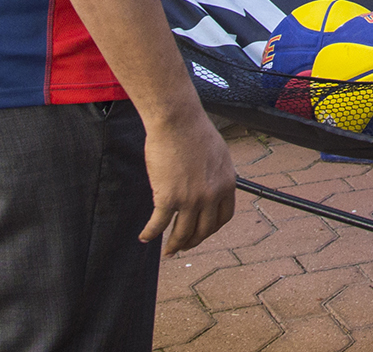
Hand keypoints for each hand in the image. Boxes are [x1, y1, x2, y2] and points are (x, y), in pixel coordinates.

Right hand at [139, 105, 237, 253]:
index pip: (224, 217)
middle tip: (183, 247)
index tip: (202, 233)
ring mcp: (191, 199)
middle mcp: (212, 195)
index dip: (212, 229)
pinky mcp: (169, 198)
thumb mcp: (218, 154)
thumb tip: (211, 185)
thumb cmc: (194, 131)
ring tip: (168, 252)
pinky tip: (145, 237)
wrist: (177, 121)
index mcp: (227, 183)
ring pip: (183, 233)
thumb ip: (216, 174)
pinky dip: (151, 233)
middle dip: (193, 242)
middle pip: (204, 230)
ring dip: (174, 246)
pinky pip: (159, 224)